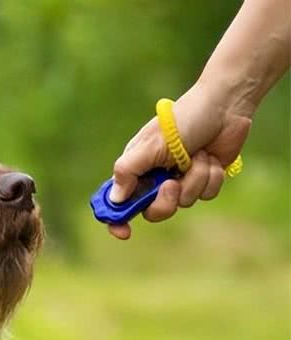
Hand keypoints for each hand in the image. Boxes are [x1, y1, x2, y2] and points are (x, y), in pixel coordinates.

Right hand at [107, 82, 250, 239]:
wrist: (224, 107)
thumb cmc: (182, 120)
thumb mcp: (150, 145)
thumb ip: (128, 171)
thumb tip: (115, 199)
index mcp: (135, 167)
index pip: (118, 200)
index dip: (116, 218)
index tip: (124, 232)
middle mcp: (154, 177)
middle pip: (152, 211)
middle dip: (165, 201)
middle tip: (172, 184)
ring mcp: (179, 180)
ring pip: (183, 203)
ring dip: (194, 179)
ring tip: (198, 156)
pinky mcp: (202, 180)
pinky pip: (205, 195)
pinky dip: (210, 177)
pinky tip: (211, 158)